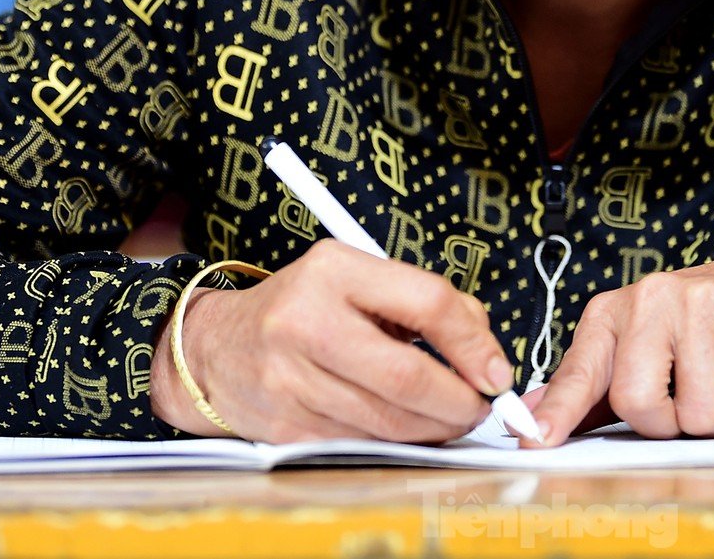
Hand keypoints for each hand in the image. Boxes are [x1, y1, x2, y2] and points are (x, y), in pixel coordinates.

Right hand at [157, 239, 514, 443]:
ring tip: (450, 419)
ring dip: (435, 429)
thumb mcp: (358, 279)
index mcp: (333, 270)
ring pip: (388, 421)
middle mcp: (305, 320)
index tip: (496, 371)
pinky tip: (409, 430)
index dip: (473, 343)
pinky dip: (398, 443)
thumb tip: (485, 352)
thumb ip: (425, 303)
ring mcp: (289, 378)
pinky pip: (361, 443)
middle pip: (406, 375)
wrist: (217, 348)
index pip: (426, 302)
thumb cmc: (305, 308)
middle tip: (480, 408)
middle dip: (458, 402)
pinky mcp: (284, 426)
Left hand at [522, 232, 713, 445]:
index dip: (560, 410)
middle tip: (687, 392)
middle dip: (669, 422)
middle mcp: (651, 298)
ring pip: (699, 414)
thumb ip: (591, 385)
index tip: (535, 439)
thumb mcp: (638, 345)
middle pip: (638, 404)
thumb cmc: (700, 324)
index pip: (580, 371)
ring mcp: (702, 302)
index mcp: (612, 313)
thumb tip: (532, 412)